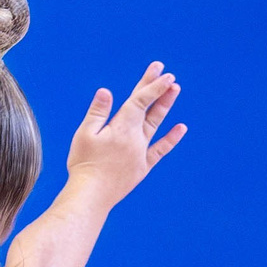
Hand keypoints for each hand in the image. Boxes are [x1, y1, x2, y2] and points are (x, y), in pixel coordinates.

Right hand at [65, 62, 185, 203]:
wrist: (92, 195)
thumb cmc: (84, 164)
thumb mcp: (84, 135)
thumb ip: (98, 112)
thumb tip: (106, 91)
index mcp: (121, 127)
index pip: (139, 100)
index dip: (152, 85)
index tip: (162, 72)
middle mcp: (135, 138)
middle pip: (148, 108)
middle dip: (158, 89)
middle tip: (169, 74)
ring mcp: (141, 152)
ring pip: (156, 124)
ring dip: (165, 106)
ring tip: (175, 90)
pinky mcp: (143, 167)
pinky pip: (160, 150)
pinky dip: (171, 139)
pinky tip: (181, 128)